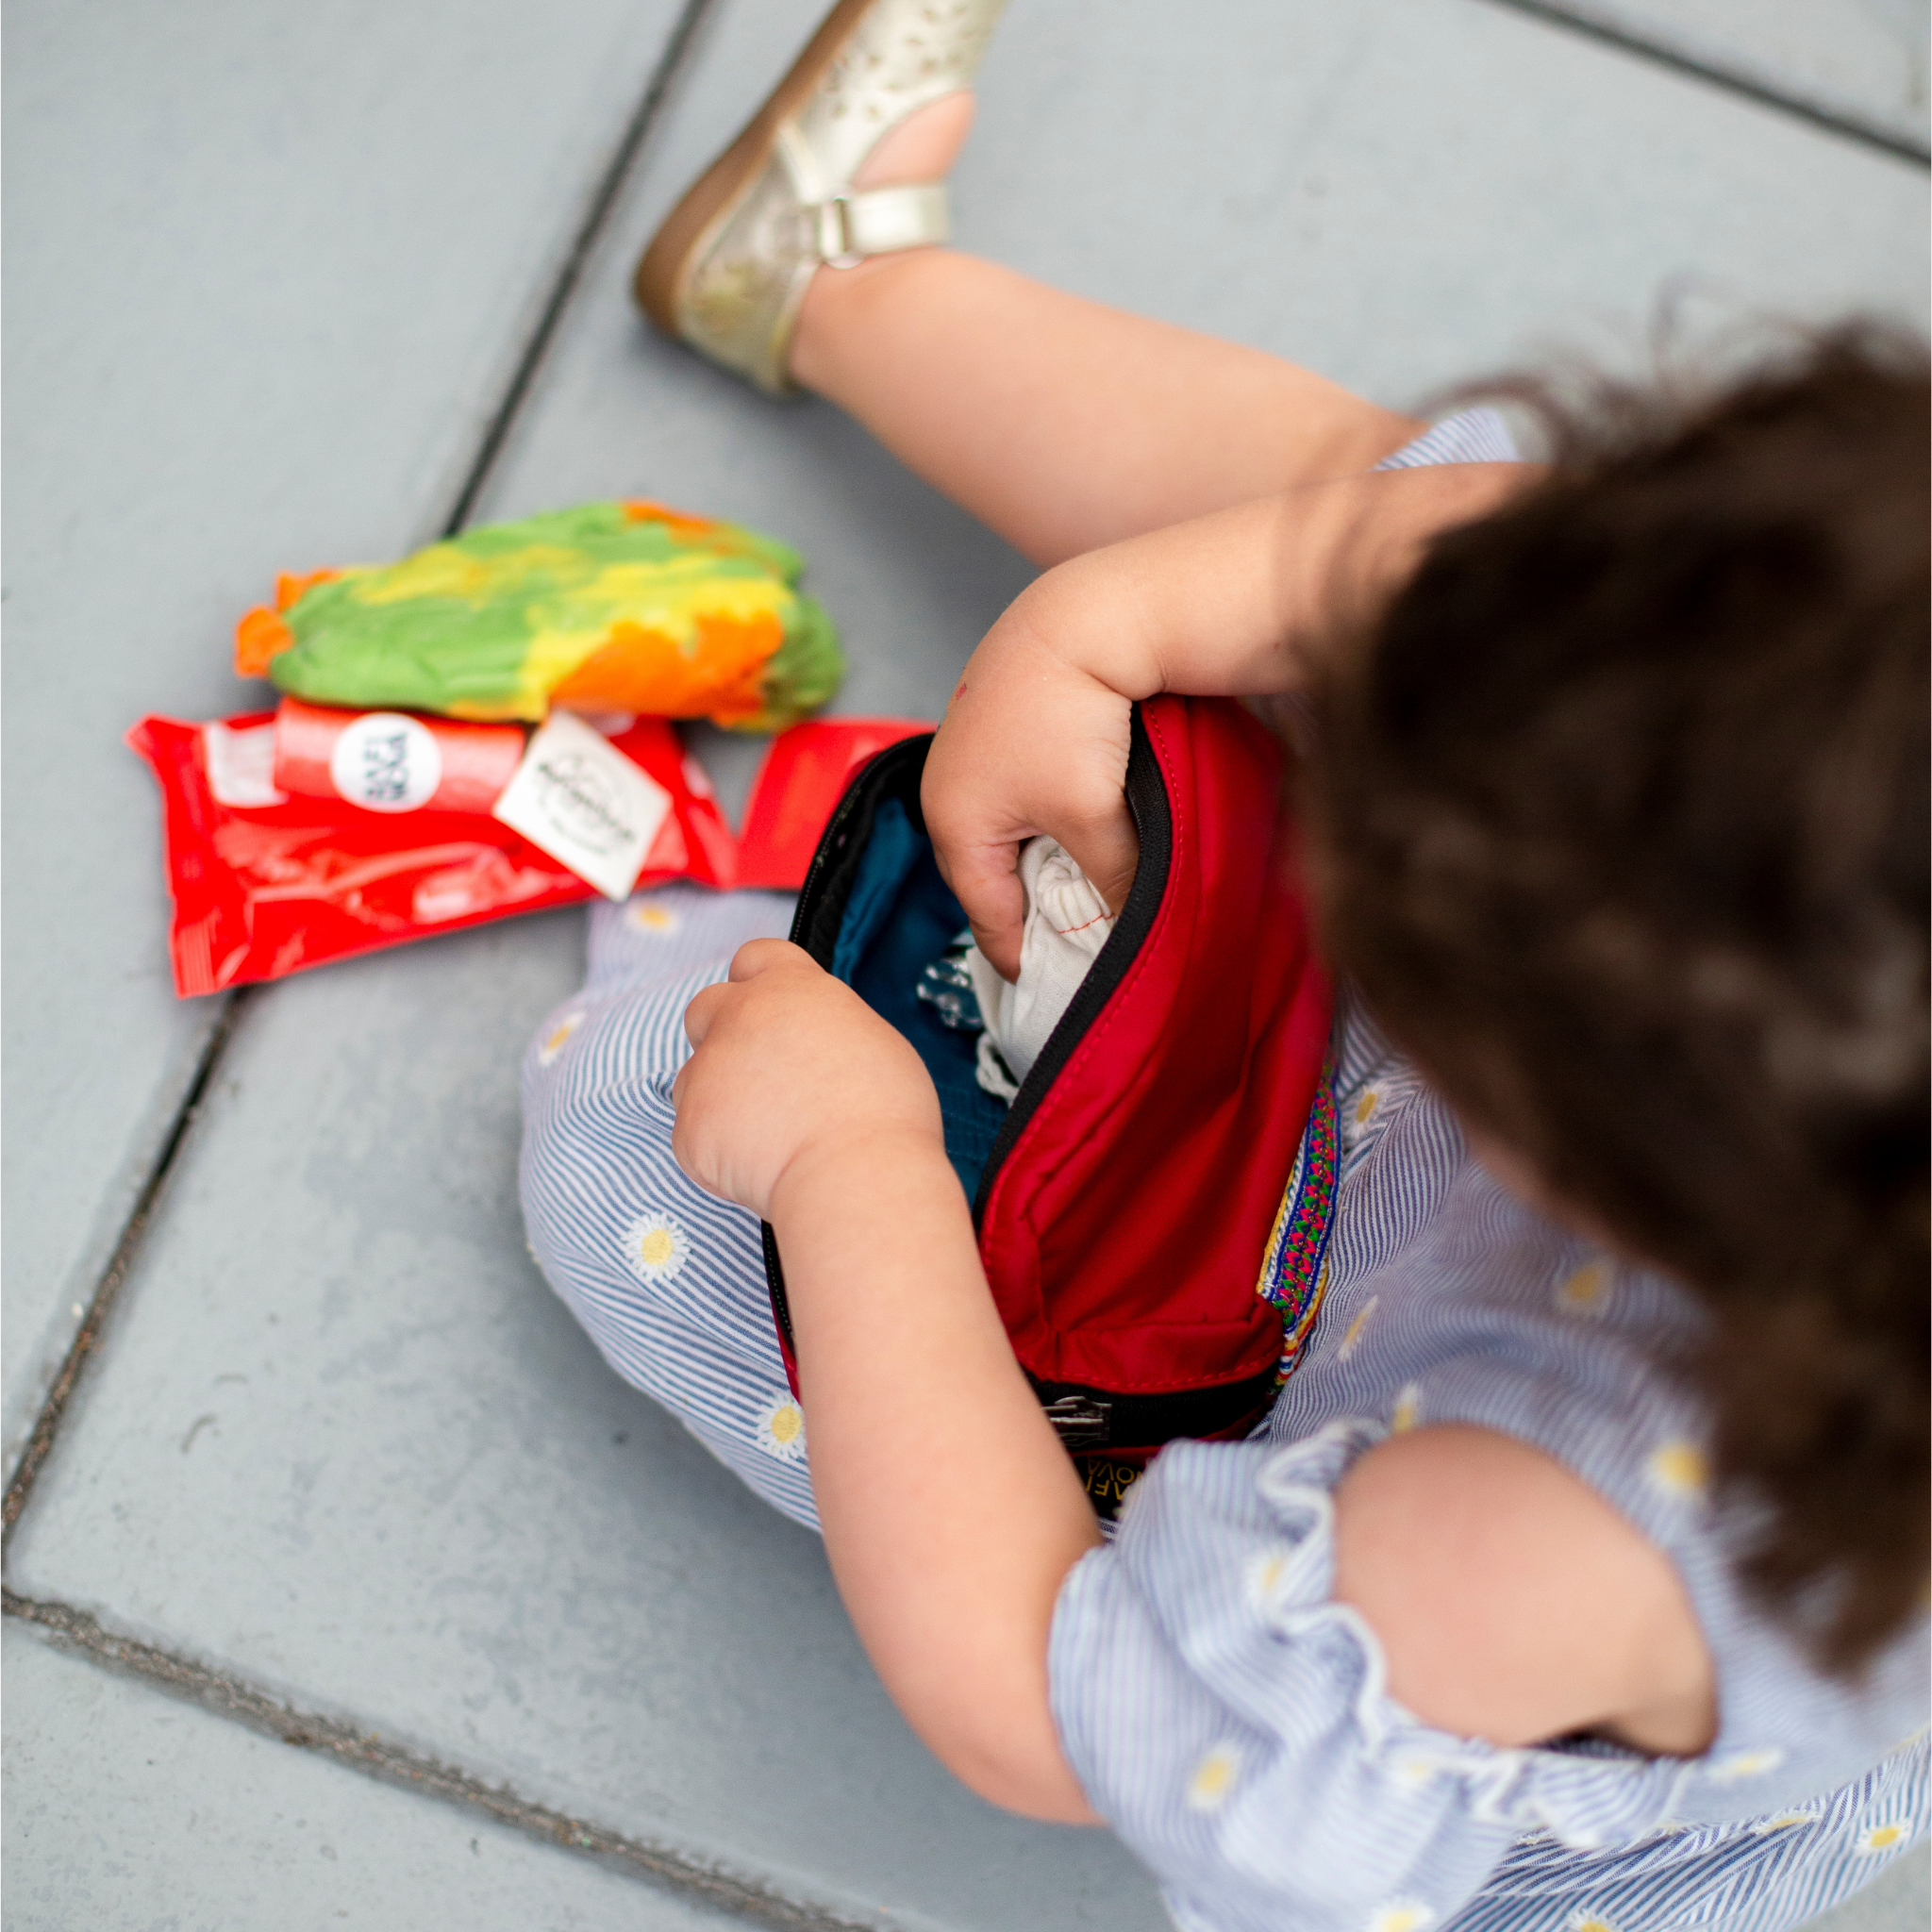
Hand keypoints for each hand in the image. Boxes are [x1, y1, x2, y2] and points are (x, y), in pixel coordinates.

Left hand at [673, 940, 943, 1220]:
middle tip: (760, 1073)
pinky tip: (760, 1165)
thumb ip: (826, 1025)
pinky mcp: (689, 1124)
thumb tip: (815, 1043)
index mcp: (789, 987)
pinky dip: (718, 1148)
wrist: (853, 1173)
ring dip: (720, 1094)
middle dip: (723, 1033)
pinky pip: (694, 1130)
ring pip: (696, 1074)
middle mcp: (740, 1016)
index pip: (754, 957)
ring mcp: (708, 1069)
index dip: (757, 983)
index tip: (769, 1010)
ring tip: (769, 1132)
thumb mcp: (871, 1038)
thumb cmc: (882, 1112)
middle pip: (706, 1007)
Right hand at [922, 580, 1142, 980]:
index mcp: (955, 826)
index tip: (1050, 989)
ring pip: (1003, 835)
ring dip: (1038, 862)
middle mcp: (945, 793)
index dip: (1023, 957)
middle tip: (1073, 942)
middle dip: (1028, 910)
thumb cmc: (1070, 720)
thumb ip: (1108, 883)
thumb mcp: (1094, 817)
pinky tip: (1080, 820)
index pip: (987, 917)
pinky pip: (1013, 797)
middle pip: (989, 877)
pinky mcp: (991, 724)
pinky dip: (1042, 819)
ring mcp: (965, 755)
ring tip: (1081, 885)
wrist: (1078, 617)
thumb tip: (1128, 931)